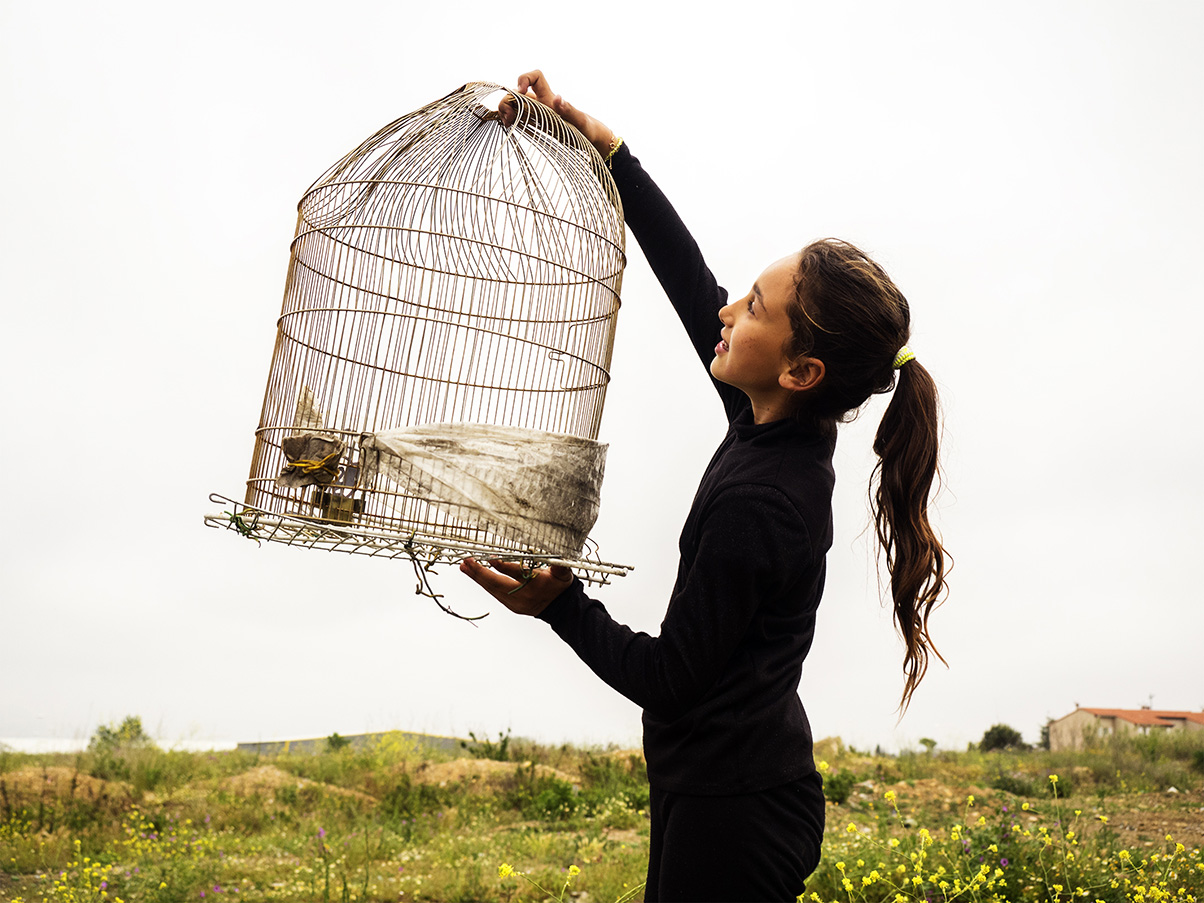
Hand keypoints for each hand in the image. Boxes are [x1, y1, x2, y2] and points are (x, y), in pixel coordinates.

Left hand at [459, 557, 574, 616]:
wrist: (560, 609)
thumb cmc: (559, 586)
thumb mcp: (563, 574)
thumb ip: (559, 565)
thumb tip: (560, 555)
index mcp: (536, 585)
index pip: (518, 575)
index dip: (504, 567)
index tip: (491, 560)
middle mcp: (522, 595)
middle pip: (498, 583)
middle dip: (480, 572)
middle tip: (466, 561)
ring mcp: (515, 602)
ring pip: (492, 589)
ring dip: (477, 577)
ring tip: (464, 567)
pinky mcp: (511, 605)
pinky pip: (494, 593)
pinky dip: (483, 583)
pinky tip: (474, 575)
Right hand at [499, 69, 615, 157]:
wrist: (589, 139)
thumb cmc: (588, 129)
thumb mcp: (581, 121)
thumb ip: (570, 110)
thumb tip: (558, 99)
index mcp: (549, 97)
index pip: (535, 76)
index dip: (525, 78)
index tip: (522, 92)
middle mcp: (540, 102)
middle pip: (517, 92)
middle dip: (508, 100)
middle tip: (509, 118)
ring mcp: (535, 112)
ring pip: (513, 104)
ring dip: (505, 109)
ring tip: (507, 123)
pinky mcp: (533, 123)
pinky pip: (516, 116)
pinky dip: (508, 118)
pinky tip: (509, 126)